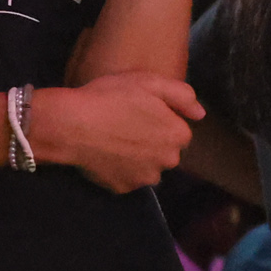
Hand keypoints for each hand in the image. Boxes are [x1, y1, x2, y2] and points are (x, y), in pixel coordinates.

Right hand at [31, 74, 204, 193]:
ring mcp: (144, 178)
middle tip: (124, 125)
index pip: (177, 130)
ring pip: (147, 167)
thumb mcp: (148, 82)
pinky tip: (103, 155)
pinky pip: (125, 178)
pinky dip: (117, 169)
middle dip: (150, 141)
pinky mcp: (122, 188)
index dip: (158, 119)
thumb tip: (200, 114)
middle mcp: (168, 161)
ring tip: (112, 141)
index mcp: (177, 135)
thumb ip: (182, 95)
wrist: (70, 125)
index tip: (138, 112)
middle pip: (164, 151)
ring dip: (136, 158)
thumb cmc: (109, 98)